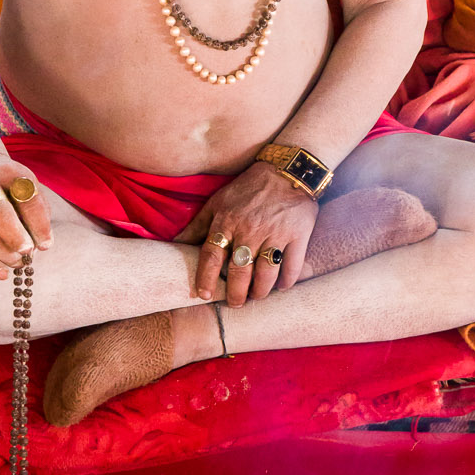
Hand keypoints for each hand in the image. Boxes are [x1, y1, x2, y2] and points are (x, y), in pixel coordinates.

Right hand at [0, 152, 52, 280]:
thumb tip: (41, 245)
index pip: (26, 199)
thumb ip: (38, 213)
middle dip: (15, 236)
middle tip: (28, 251)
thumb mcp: (29, 188)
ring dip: (5, 253)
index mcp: (9, 174)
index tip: (46, 244)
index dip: (38, 224)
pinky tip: (3, 273)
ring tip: (20, 261)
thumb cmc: (11, 186)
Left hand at [178, 161, 318, 305]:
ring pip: (265, 273)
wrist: (287, 170)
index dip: (205, 278)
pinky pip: (291, 265)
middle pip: (239, 270)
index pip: (211, 256)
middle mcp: (250, 229)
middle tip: (235, 303)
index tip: (204, 295)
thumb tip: (176, 245)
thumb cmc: (248, 188)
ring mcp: (275, 233)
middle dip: (236, 293)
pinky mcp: (298, 235)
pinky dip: (286, 281)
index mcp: (227, 221)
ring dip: (260, 291)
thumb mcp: (218, 201)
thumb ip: (198, 225)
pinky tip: (281, 287)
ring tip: (256, 297)